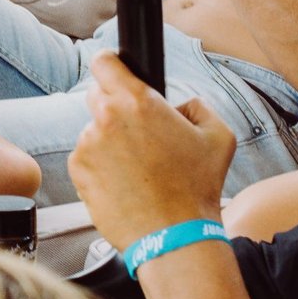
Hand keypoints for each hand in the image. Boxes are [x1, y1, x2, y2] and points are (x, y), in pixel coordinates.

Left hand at [70, 51, 234, 250]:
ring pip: (93, 130)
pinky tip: (125, 183)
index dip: (111, 65)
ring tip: (137, 169)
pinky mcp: (78, 170)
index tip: (116, 72)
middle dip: (115, 107)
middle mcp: (107, 117)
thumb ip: (196, 106)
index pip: (104, 61)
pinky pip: (86, 157)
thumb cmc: (197, 189)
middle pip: (97, 94)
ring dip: (109, 140)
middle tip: (138, 133)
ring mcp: (88, 144)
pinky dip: (100, 166)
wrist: (174, 236)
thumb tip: (178, 105)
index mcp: (138, 101)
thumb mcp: (219, 135)